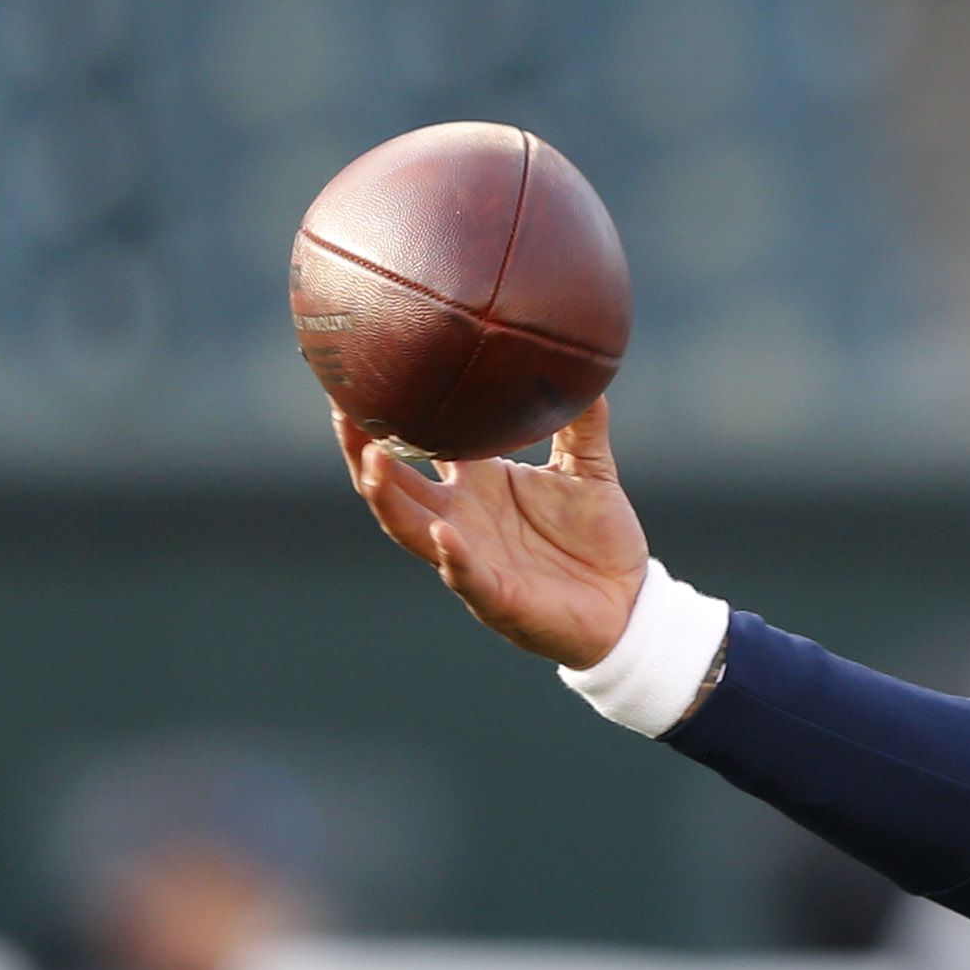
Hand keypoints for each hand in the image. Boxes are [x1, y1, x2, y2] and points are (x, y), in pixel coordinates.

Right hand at [336, 397, 649, 668]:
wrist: (626, 602)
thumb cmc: (595, 537)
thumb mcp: (590, 470)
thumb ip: (581, 424)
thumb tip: (585, 366)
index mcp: (477, 481)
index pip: (419, 441)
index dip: (389, 412)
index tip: (363, 371)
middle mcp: (460, 515)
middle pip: (391, 481)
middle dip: (361, 447)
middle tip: (342, 408)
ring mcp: (469, 555)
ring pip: (408, 526)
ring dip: (386, 495)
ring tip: (371, 459)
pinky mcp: (495, 595)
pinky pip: (465, 575)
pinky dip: (452, 556)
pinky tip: (443, 534)